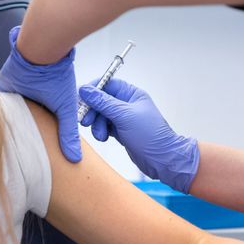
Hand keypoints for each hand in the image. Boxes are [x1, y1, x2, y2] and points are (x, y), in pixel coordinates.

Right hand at [0, 26, 80, 162]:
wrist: (51, 35)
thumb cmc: (51, 69)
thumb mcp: (63, 106)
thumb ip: (68, 133)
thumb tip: (73, 158)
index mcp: (5, 95)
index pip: (4, 119)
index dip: (13, 129)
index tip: (19, 140)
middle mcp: (4, 81)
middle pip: (11, 105)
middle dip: (22, 117)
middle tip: (30, 130)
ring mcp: (12, 68)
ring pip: (17, 89)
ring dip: (27, 98)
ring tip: (36, 112)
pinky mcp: (23, 56)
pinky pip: (24, 75)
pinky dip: (32, 83)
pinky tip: (42, 89)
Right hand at [78, 79, 198, 192]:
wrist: (162, 159)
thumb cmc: (150, 136)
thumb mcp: (123, 116)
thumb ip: (103, 102)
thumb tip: (85, 90)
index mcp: (131, 94)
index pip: (107, 84)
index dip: (93, 90)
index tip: (81, 99)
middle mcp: (127, 104)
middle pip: (101, 100)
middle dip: (92, 111)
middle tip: (86, 121)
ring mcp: (124, 118)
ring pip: (100, 115)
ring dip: (96, 125)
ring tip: (100, 135)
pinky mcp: (121, 131)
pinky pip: (104, 127)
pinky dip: (101, 132)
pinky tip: (104, 138)